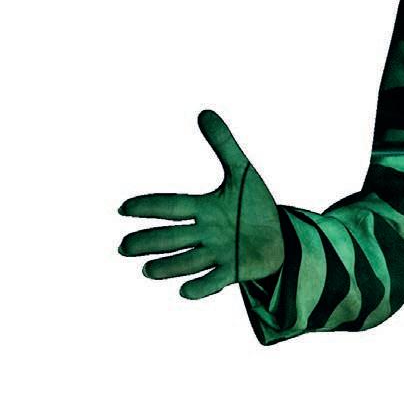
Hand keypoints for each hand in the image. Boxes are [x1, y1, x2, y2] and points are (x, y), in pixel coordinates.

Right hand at [118, 109, 284, 298]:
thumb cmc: (253, 206)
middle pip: (173, 238)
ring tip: (148, 270)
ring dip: (169, 266)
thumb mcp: (242, 172)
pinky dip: (201, 287)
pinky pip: (215, 281)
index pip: (172, 206)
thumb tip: (204, 112)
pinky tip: (185, 291)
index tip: (123, 208)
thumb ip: (223, 144)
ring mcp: (220, 254)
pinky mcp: (236, 271)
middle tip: (123, 248)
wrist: (281, 236)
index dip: (149, 206)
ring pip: (189, 262)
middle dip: (149, 242)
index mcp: (204, 209)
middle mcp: (207, 233)